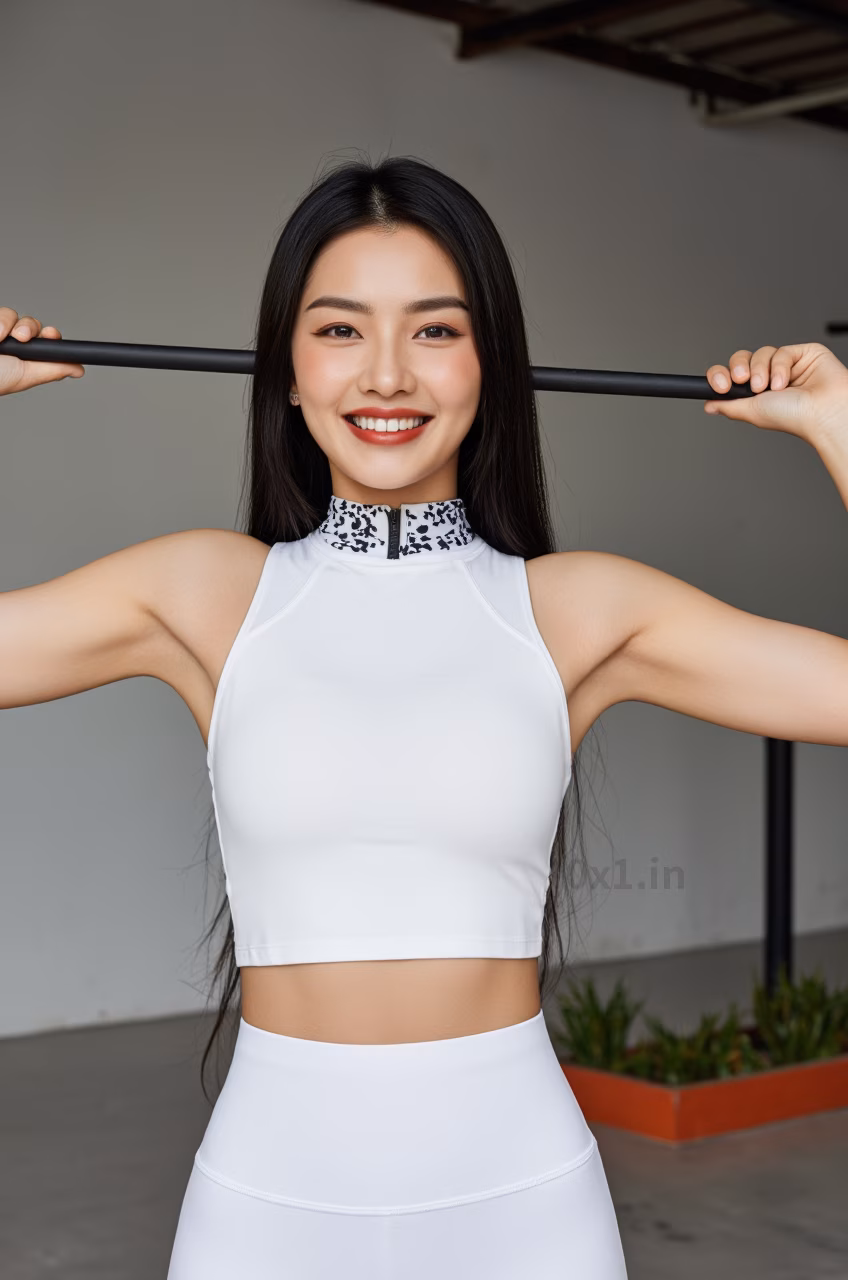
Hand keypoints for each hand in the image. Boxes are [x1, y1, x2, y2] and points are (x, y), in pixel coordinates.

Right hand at [0, 307, 85, 395]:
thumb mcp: (26, 376)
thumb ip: (52, 370)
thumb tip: (78, 369)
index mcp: (26, 357)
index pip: (44, 340)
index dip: (50, 335)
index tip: (52, 335)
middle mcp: (13, 343)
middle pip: (31, 324)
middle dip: (29, 328)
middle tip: (22, 338)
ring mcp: (0, 332)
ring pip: (12, 315)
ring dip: (7, 324)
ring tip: (0, 339)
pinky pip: (1, 311)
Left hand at [703, 342, 847, 446]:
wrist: (822, 411)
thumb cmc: (793, 416)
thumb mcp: (752, 411)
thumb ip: (728, 405)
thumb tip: (709, 406)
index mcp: (755, 393)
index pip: (731, 377)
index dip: (722, 377)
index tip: (720, 386)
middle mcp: (768, 378)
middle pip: (742, 360)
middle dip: (739, 368)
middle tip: (743, 381)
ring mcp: (784, 366)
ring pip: (761, 353)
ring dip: (762, 370)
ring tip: (771, 387)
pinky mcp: (802, 354)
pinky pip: (781, 351)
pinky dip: (779, 366)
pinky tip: (785, 380)